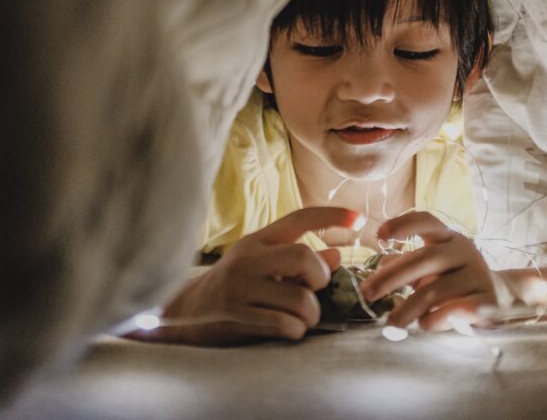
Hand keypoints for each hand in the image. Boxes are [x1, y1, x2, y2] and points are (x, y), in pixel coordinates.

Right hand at [135, 206, 359, 344]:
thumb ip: (298, 261)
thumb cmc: (234, 286)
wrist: (186, 313)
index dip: (331, 216)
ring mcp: (241, 288)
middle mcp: (248, 259)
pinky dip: (296, 330)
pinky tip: (288, 329)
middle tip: (313, 287)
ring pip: (300, 299)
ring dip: (311, 313)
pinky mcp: (237, 316)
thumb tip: (337, 256)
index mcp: (257, 240)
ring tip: (303, 316)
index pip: (299, 218)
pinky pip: (286, 325)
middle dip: (319, 277)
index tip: (359, 219)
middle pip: (303, 257)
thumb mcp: (263, 265)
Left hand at [358, 211, 496, 330]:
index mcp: (448, 238)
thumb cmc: (457, 279)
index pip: (426, 221)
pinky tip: (424, 325)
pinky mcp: (487, 301)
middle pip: (424, 258)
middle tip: (367, 293)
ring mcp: (477, 275)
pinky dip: (434, 320)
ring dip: (408, 308)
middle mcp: (463, 251)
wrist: (503, 298)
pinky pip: (453, 311)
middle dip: (391, 277)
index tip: (379, 236)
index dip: (403, 225)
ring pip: (435, 290)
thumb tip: (380, 263)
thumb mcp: (434, 267)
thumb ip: (408, 264)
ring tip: (391, 323)